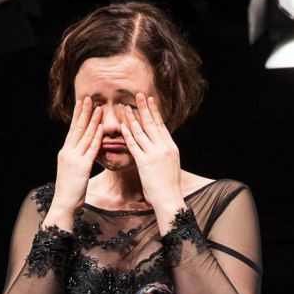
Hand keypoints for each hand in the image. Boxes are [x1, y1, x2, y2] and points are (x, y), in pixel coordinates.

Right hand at [48, 96, 103, 223]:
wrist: (63, 203)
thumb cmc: (69, 190)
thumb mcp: (71, 170)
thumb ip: (76, 158)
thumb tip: (83, 150)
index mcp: (65, 152)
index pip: (72, 130)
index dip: (77, 116)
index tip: (81, 103)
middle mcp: (68, 152)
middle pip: (77, 128)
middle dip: (83, 112)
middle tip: (89, 98)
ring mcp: (74, 159)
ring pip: (85, 136)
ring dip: (92, 121)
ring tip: (98, 108)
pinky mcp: (82, 167)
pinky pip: (91, 149)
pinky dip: (96, 137)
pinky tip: (101, 128)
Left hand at [118, 92, 182, 214]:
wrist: (169, 198)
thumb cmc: (169, 185)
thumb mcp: (171, 163)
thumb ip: (164, 151)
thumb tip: (159, 143)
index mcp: (171, 147)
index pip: (161, 125)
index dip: (154, 111)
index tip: (149, 100)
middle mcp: (163, 147)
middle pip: (152, 123)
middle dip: (144, 108)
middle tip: (138, 94)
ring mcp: (154, 154)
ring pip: (141, 132)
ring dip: (133, 118)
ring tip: (126, 107)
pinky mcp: (144, 162)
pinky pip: (134, 145)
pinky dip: (128, 134)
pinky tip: (122, 126)